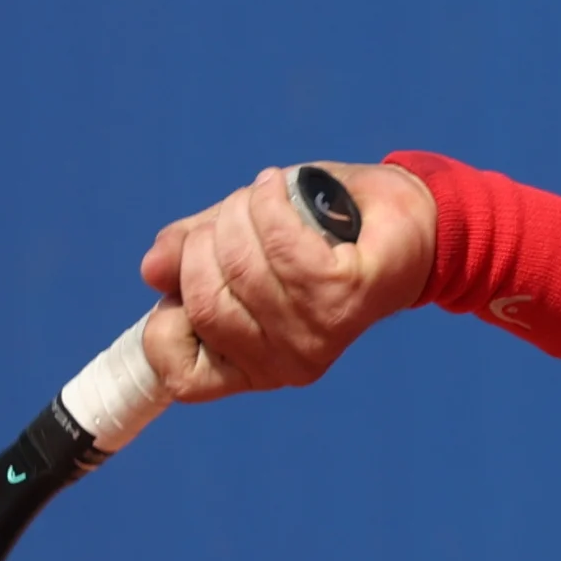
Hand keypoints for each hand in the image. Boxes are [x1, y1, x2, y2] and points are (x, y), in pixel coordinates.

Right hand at [137, 162, 437, 400]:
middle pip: (203, 302)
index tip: (185, 273)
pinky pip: (282, 246)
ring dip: (241, 213)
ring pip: (240, 267)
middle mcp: (283, 365)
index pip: (178, 373)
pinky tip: (278, 187)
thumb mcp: (240, 241)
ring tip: (262, 194)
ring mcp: (316, 335)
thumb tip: (152, 270)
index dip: (165, 319)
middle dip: (207, 241)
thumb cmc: (319, 232)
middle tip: (235, 213)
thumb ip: (192, 256)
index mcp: (251, 365)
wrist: (408, 219)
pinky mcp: (346, 296)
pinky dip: (271, 204)